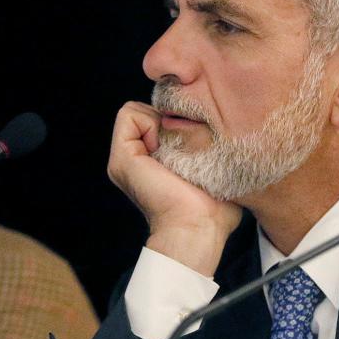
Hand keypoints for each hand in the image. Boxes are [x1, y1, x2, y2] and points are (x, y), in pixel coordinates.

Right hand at [108, 101, 241, 275]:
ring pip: (135, 110)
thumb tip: (216, 128)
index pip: (159, 118)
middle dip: (169, 118)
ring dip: (159, 120)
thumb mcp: (214, 169)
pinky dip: (149, 122)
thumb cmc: (214, 209)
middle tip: (185, 145)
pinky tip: (165, 147)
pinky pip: (128, 114)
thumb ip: (206, 147)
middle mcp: (136, 159)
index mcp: (154, 162)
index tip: (194, 142)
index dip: (178, 119)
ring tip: (175, 148)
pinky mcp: (122, 158)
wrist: (197, 228)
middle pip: (148, 112)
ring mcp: (126, 159)